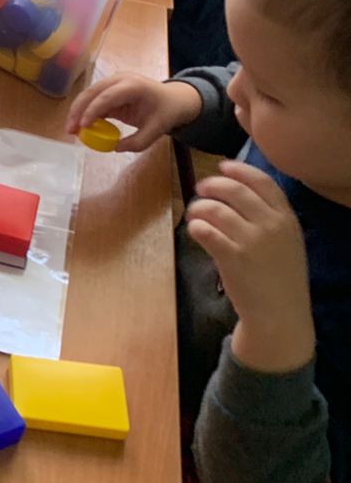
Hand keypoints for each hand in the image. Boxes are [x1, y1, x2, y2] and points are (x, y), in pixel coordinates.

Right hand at [66, 72, 201, 150]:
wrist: (173, 99)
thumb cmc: (165, 112)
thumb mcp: (156, 131)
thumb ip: (137, 143)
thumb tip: (114, 147)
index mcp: (133, 86)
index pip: (107, 97)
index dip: (92, 111)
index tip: (83, 127)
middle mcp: (120, 79)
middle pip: (92, 92)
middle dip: (78, 110)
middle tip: (70, 130)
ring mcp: (113, 82)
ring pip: (88, 94)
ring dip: (77, 111)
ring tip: (71, 130)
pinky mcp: (109, 89)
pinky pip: (93, 99)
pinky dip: (85, 111)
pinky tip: (80, 126)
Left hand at [187, 161, 313, 372]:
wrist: (279, 315)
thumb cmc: (280, 278)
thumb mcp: (288, 242)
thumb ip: (270, 217)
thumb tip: (238, 190)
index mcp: (287, 218)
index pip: (262, 181)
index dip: (239, 170)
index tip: (223, 167)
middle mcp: (270, 225)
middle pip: (234, 190)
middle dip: (212, 185)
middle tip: (200, 188)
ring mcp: (251, 241)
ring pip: (215, 209)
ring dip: (199, 207)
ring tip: (195, 214)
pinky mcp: (231, 257)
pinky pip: (205, 230)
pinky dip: (196, 226)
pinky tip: (195, 231)